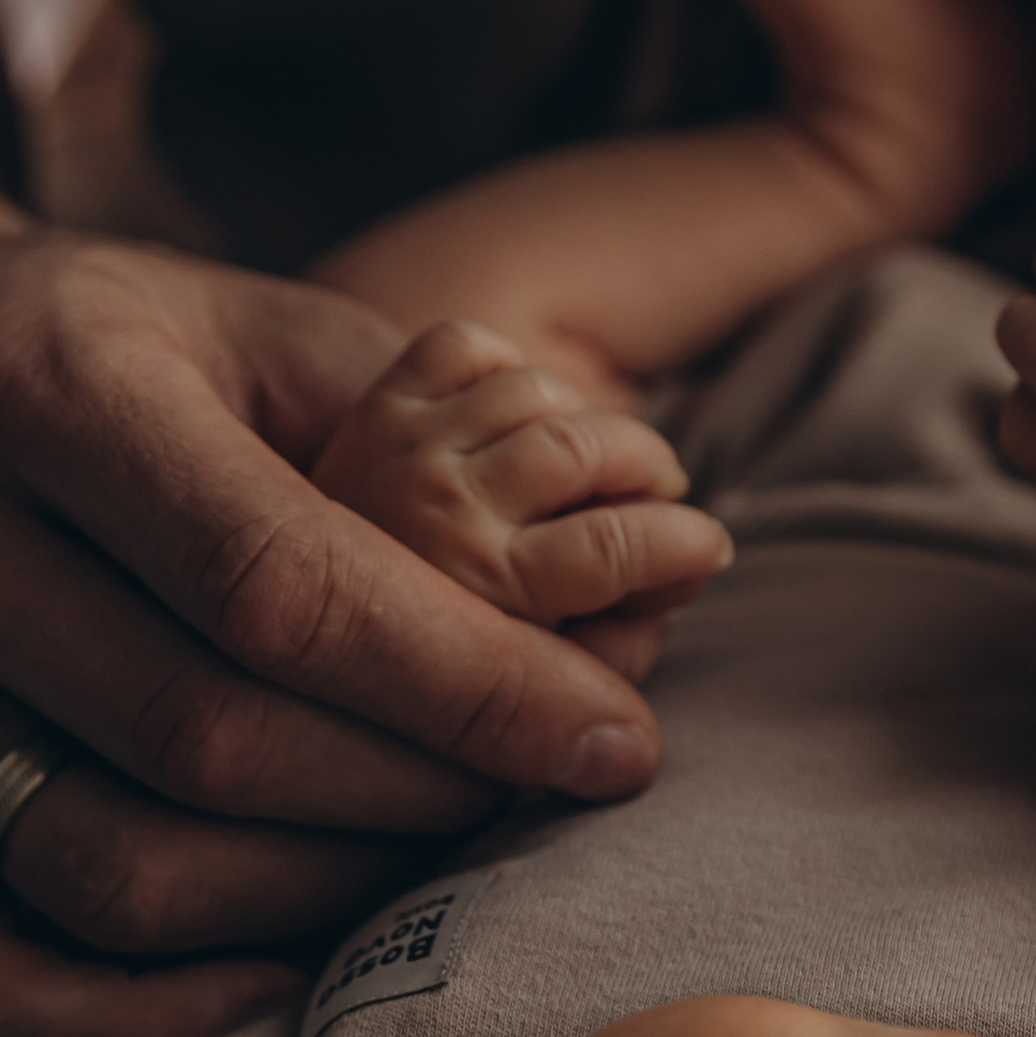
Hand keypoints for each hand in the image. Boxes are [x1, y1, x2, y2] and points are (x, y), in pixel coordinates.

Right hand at [0, 229, 668, 1036]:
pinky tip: (278, 984)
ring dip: (310, 907)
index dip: (470, 689)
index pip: (282, 586)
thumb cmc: (129, 363)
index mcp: (34, 377)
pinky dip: (141, 1024)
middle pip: (205, 741)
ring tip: (428, 869)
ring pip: (109, 873)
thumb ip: (446, 453)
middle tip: (532, 805)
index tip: (617, 741)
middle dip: (412, 798)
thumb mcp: (272, 335)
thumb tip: (652, 609)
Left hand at [312, 319, 730, 671]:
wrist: (328, 612)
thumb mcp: (535, 690)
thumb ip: (613, 658)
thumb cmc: (450, 663)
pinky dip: (502, 369)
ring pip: (539, 392)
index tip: (707, 548)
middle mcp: (439, 512)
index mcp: (482, 594)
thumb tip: (675, 599)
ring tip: (590, 462)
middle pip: (588, 447)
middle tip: (658, 494)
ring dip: (581, 418)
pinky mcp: (383, 401)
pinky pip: (469, 346)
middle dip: (649, 468)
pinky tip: (510, 421)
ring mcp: (406, 448)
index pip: (614, 546)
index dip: (685, 544)